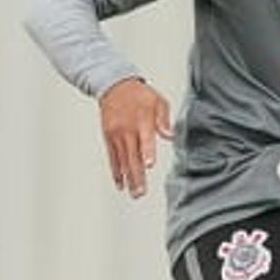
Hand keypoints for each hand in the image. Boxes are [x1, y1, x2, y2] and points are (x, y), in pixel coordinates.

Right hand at [98, 78, 172, 197]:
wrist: (114, 85)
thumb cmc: (140, 95)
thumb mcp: (158, 101)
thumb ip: (164, 119)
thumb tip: (170, 135)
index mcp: (142, 120)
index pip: (145, 138)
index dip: (147, 152)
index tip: (148, 165)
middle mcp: (127, 129)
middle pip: (132, 155)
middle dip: (137, 175)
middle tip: (141, 192)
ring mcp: (116, 134)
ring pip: (122, 160)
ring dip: (128, 178)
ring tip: (134, 193)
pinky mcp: (109, 137)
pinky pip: (112, 157)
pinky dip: (116, 171)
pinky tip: (120, 183)